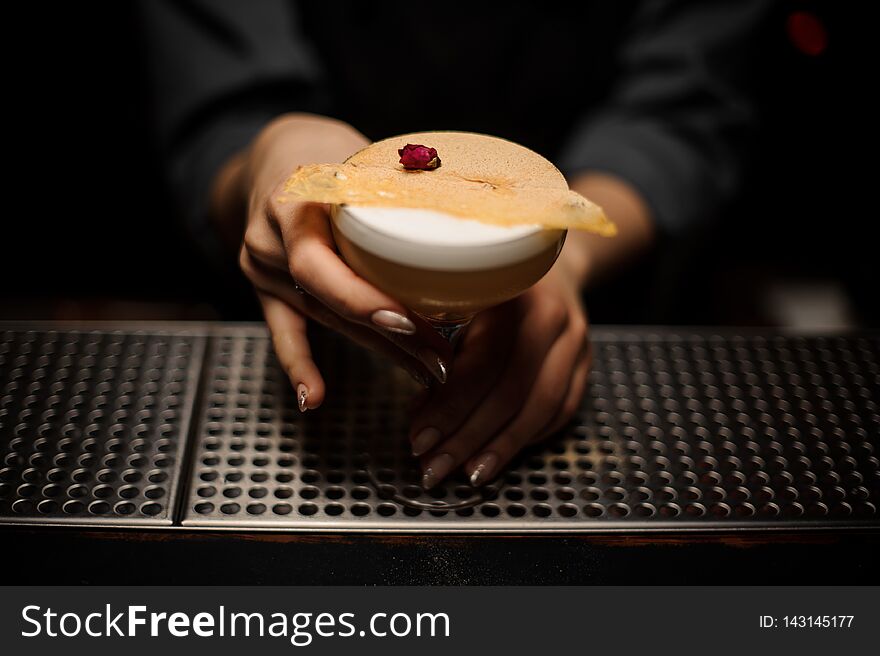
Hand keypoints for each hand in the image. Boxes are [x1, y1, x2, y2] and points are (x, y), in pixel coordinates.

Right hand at [226, 114, 451, 410]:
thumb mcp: (360, 158)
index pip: (320, 266)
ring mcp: (263, 268)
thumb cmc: (327, 151)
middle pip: (331, 300)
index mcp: (294, 201)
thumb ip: (398, 189)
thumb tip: (480, 213)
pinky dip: (300, 365)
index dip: (366, 299)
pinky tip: (314, 399)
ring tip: (426, 372)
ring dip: (378, 349)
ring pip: (325, 319)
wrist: (274, 153)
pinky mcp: (265, 289)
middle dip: (390, 335)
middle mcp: (271, 240)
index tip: (413, 323)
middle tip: (442, 359)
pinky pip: (284, 332)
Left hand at [408, 263, 590, 487]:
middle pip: (512, 392)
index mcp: (512, 292)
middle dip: (468, 438)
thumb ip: (436, 348)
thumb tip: (420, 414)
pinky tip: (500, 453)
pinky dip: (530, 437)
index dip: (449, 407)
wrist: (548, 263)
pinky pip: (563, 410)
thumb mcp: (453, 298)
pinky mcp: (587, 361)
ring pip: (541, 407)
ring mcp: (576, 339)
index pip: (482, 362)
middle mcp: (552, 315)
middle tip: (434, 468)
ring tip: (467, 474)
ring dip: (500, 448)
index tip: (418, 440)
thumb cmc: (486, 282)